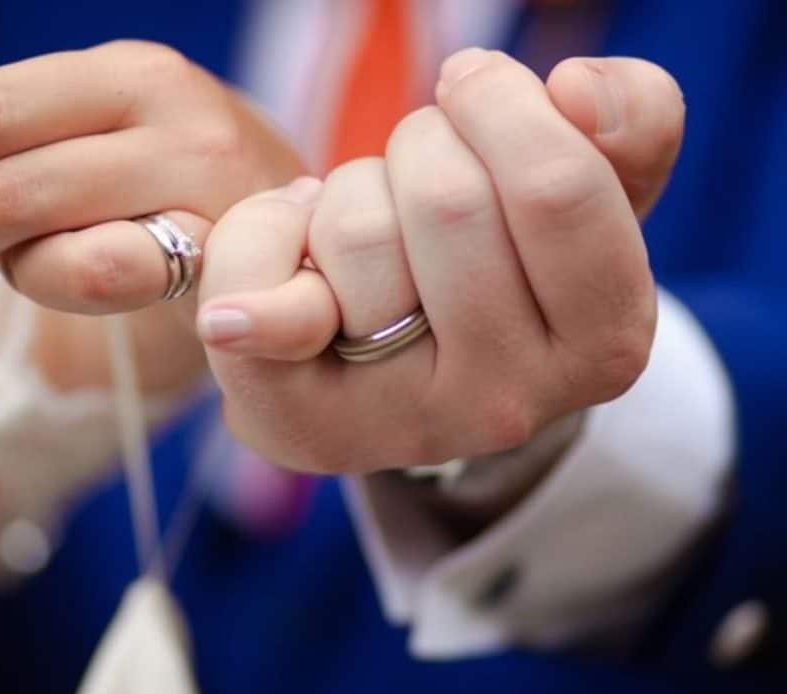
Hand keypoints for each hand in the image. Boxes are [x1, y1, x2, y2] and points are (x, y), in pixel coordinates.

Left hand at [0, 40, 304, 315]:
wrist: (279, 241)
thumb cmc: (152, 187)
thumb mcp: (58, 138)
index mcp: (130, 71)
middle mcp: (176, 114)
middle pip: (0, 167)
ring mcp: (204, 190)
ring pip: (41, 229)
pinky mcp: (217, 261)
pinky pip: (96, 279)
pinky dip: (47, 284)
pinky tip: (47, 277)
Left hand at [196, 51, 684, 472]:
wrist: (407, 371)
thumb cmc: (496, 265)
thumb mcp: (589, 194)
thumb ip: (629, 123)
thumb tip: (574, 90)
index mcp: (602, 342)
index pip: (555, 187)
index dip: (499, 107)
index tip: (469, 91)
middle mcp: (510, 403)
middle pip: (446, 201)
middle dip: (418, 148)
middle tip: (415, 182)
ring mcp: (403, 423)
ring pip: (357, 231)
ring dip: (348, 194)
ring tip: (365, 241)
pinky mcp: (306, 426)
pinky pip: (260, 290)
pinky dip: (254, 248)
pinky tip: (242, 300)